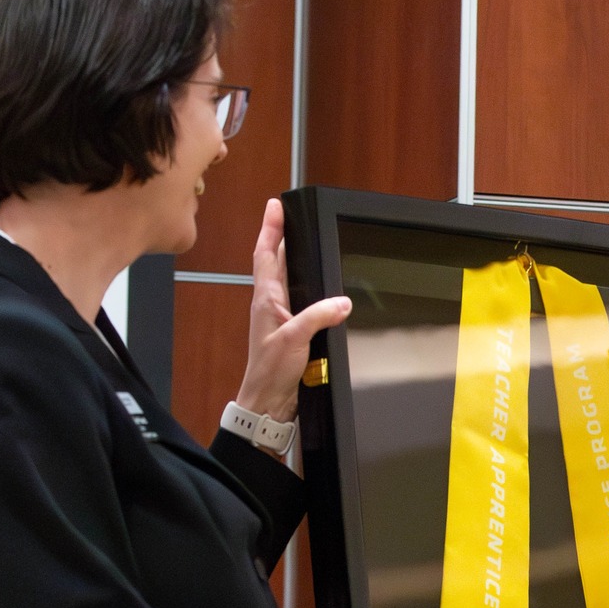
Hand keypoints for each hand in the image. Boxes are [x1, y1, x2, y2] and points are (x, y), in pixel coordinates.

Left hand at [235, 199, 351, 422]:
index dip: (271, 229)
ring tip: (303, 241)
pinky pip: (300, 301)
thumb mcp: (295, 338)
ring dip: (293, 260)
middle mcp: (271, 304)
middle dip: (281, 236)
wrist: (267, 402)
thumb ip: (318, 316)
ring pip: (287, 280)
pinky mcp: (291, 332)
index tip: (276, 206)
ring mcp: (280, 317)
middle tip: (290, 215)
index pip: (266, 254)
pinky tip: (319, 288)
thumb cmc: (270, 371)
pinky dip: (308, 287)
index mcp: (266, 299)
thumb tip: (342, 300)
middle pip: (275, 261)